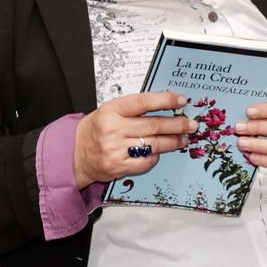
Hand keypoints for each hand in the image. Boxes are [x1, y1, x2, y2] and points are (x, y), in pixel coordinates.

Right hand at [73, 92, 194, 188]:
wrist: (75, 153)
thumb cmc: (96, 129)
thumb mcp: (109, 111)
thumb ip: (133, 108)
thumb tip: (165, 106)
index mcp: (111, 110)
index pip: (143, 102)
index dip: (165, 100)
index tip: (181, 100)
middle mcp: (113, 129)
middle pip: (153, 125)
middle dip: (177, 124)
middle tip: (191, 124)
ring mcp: (115, 149)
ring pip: (153, 144)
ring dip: (173, 142)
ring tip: (183, 139)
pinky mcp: (118, 166)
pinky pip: (145, 161)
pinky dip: (155, 157)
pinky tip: (160, 152)